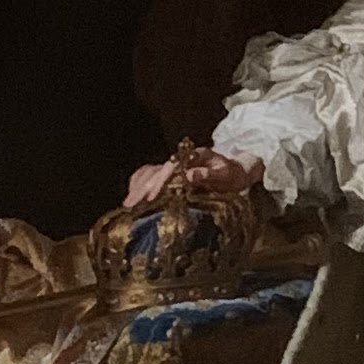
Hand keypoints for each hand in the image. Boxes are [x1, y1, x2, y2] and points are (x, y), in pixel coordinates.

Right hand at [123, 146, 262, 208]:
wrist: (236, 170)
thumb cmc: (232, 175)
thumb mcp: (226, 175)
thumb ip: (209, 175)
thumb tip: (190, 175)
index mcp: (192, 157)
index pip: (170, 169)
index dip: (159, 183)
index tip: (149, 197)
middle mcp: (180, 160)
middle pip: (155, 172)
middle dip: (142, 189)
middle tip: (130, 206)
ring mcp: (174, 166)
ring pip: (149, 173)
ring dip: (137, 188)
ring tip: (127, 205)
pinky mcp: (170, 173)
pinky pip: (149, 175)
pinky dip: (139, 184)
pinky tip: (132, 196)